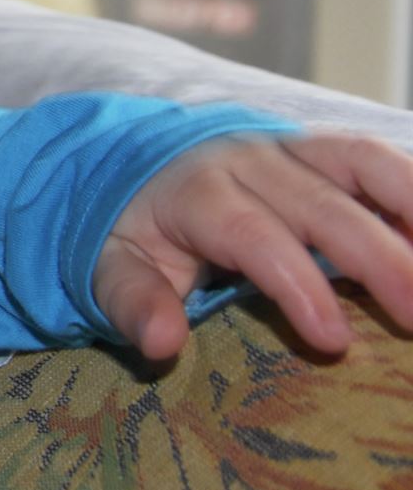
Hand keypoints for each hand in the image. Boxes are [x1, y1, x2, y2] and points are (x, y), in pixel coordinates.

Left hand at [94, 133, 412, 359]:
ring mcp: (293, 147)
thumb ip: (133, 299)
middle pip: (323, 205)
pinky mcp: (325, 148)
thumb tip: (162, 341)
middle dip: (379, 259)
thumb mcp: (111, 263)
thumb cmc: (135, 225)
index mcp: (198, 192)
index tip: (334, 341)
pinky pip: (378, 158)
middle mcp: (251, 160)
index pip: (253, 236)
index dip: (297, 286)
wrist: (134, 159)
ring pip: (364, 161)